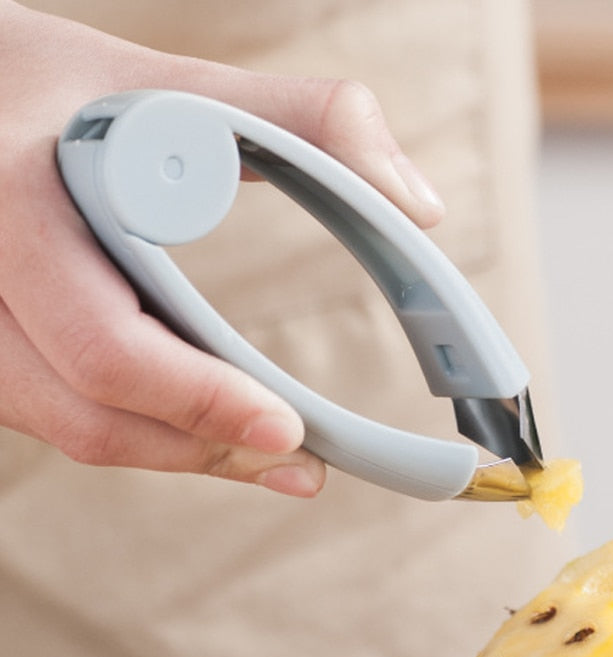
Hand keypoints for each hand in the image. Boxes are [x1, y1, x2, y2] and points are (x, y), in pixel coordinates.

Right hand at [0, 0, 443, 495]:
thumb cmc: (62, 91)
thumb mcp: (170, 82)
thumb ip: (305, 120)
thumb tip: (418, 203)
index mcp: (15, 200)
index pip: (107, 340)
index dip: (200, 398)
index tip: (291, 428)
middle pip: (91, 410)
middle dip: (207, 447)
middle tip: (304, 462)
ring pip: (76, 428)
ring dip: (184, 453)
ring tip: (280, 459)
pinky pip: (66, 416)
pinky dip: (149, 433)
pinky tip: (216, 435)